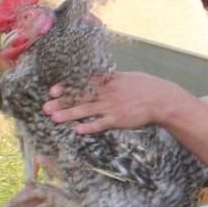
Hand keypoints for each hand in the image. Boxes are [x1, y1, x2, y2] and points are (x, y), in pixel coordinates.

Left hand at [43, 71, 185, 133]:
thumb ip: (110, 78)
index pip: (82, 83)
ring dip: (69, 114)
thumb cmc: (144, 86)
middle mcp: (106, 92)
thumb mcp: (126, 77)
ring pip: (86, 110)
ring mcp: (112, 106)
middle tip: (46, 107)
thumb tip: (97, 77)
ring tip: (54, 118)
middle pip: (79, 97)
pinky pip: (101, 124)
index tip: (53, 90)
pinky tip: (78, 130)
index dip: (66, 87)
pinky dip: (89, 127)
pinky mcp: (119, 119)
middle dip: (62, 102)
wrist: (161, 99)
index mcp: (107, 80)